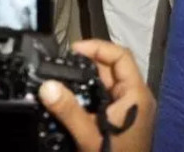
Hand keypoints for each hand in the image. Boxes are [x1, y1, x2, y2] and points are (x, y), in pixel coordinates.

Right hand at [39, 40, 155, 151]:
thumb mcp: (89, 136)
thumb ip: (68, 110)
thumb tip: (47, 86)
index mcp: (136, 95)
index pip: (120, 56)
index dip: (97, 47)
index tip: (73, 50)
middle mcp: (136, 99)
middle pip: (112, 70)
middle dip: (86, 65)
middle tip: (60, 65)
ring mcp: (129, 112)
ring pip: (106, 86)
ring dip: (85, 81)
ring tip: (62, 79)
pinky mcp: (120, 123)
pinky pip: (104, 100)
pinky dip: (88, 96)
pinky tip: (71, 101)